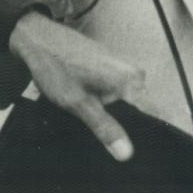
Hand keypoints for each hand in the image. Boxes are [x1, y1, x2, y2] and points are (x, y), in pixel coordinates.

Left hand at [9, 11, 136, 160]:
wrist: (35, 38)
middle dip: (128, 128)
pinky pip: (117, 91)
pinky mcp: (111, 66)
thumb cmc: (54, 66)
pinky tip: (92, 109)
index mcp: (131, 81)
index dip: (151, 136)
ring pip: (127, 102)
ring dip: (115, 115)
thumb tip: (127, 154)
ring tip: (97, 126)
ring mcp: (122, 68)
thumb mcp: (77, 102)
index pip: (156, 115)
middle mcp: (133, 72)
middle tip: (112, 146)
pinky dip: (106, 102)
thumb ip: (104, 127)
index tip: (147, 154)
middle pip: (141, 110)